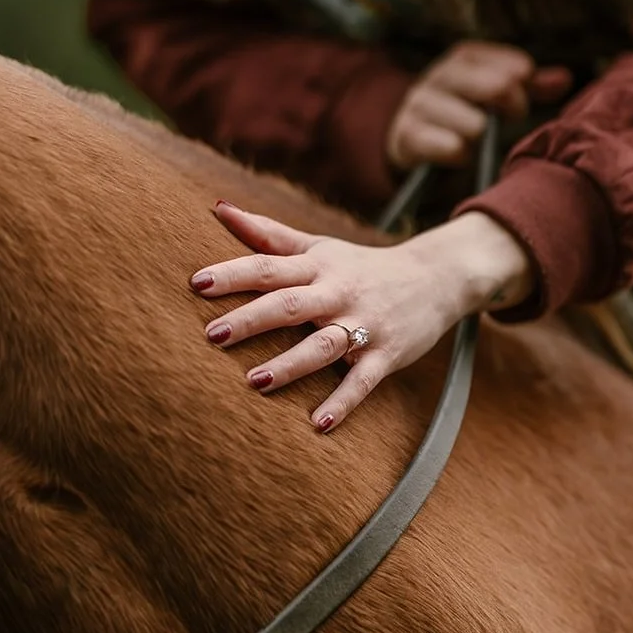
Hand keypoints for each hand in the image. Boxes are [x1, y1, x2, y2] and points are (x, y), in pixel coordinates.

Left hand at [190, 203, 533, 430]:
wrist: (435, 278)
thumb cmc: (362, 265)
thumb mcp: (318, 246)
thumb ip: (267, 233)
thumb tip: (217, 208)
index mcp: (317, 266)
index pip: (269, 266)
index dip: (234, 273)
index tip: (197, 283)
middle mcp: (338, 292)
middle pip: (291, 304)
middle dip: (253, 319)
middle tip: (213, 335)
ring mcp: (364, 324)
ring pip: (324, 344)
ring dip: (290, 364)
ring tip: (255, 382)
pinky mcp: (386, 354)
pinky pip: (363, 380)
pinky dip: (343, 401)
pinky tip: (318, 424)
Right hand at [386, 41, 572, 170]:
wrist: (410, 140)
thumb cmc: (465, 112)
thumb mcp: (496, 94)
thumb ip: (530, 86)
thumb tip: (565, 78)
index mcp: (463, 59)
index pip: (503, 62)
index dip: (519, 77)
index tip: (525, 90)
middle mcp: (439, 75)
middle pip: (489, 85)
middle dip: (509, 103)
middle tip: (515, 116)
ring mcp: (420, 105)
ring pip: (472, 123)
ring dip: (480, 134)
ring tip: (478, 139)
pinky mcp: (408, 137)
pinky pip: (448, 146)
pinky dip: (459, 154)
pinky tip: (462, 155)